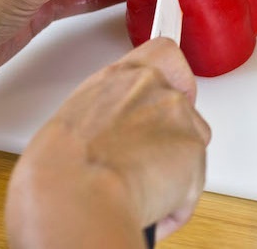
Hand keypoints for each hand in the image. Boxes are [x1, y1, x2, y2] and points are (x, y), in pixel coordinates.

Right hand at [5, 38, 210, 247]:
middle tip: (147, 159)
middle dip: (171, 133)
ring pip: (192, 142)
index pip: (164, 52)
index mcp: (121, 76)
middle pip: (183, 106)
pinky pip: (193, 180)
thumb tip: (116, 135)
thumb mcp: (77, 120)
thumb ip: (110, 113)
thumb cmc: (61, 168)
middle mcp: (155, 88)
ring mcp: (179, 116)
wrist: (77, 194)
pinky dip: (177, 199)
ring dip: (176, 166)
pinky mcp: (195, 148)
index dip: (173, 76)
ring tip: (141, 187)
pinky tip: (150, 204)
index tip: (172, 89)